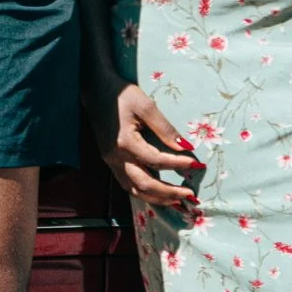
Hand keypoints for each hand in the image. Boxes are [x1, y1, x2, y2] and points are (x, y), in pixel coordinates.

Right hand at [96, 82, 201, 207]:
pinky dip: (143, 193)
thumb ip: (165, 128)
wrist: (95, 89)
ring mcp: (111, 161)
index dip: (178, 164)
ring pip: (134, 190)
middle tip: (191, 195)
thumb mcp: (146, 105)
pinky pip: (127, 184)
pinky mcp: (110, 161)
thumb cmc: (122, 94)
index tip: (196, 164)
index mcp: (126, 142)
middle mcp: (116, 157)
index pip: (157, 161)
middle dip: (169, 193)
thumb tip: (186, 147)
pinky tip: (156, 194)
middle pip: (145, 184)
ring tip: (177, 202)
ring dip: (157, 198)